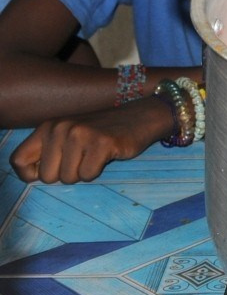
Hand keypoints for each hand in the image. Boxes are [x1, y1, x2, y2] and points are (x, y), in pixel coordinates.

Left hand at [9, 97, 176, 184]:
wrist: (141, 116)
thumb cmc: (102, 132)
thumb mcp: (69, 136)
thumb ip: (47, 151)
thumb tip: (31, 175)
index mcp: (48, 126)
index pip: (18, 161)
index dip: (33, 173)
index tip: (53, 168)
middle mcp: (61, 127)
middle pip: (47, 177)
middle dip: (66, 174)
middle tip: (83, 157)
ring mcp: (81, 134)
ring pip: (68, 178)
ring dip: (84, 172)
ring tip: (96, 154)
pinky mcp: (101, 142)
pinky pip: (88, 175)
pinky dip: (98, 171)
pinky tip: (107, 154)